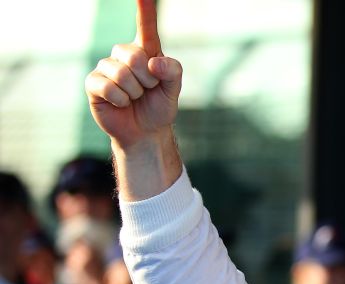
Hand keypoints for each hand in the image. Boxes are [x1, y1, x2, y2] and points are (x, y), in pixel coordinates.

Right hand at [84, 0, 181, 150]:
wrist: (145, 132)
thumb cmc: (159, 107)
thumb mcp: (173, 90)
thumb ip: (173, 72)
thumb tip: (154, 63)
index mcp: (146, 52)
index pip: (145, 26)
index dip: (144, 9)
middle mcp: (123, 55)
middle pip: (134, 55)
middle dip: (147, 79)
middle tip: (147, 90)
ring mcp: (106, 68)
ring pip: (121, 74)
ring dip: (134, 92)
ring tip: (135, 98)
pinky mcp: (93, 83)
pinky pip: (107, 86)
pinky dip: (120, 99)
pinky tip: (121, 104)